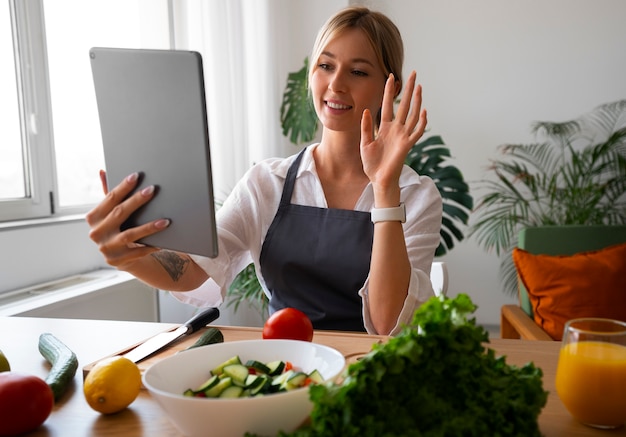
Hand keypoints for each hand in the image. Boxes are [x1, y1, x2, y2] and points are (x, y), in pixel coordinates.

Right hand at [85, 171, 168, 268]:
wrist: (120, 256)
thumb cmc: (117, 228)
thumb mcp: (110, 213)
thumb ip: (107, 194)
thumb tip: (102, 171)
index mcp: (93, 218)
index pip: (110, 198)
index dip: (123, 186)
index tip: (136, 176)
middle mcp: (97, 233)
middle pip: (119, 213)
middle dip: (136, 201)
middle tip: (152, 190)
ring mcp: (107, 248)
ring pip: (130, 234)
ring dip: (149, 227)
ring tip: (165, 221)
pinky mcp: (118, 260)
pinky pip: (139, 251)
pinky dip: (152, 245)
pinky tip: (164, 240)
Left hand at [360, 71, 426, 203]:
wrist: (378, 179)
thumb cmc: (372, 164)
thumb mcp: (365, 143)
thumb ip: (366, 127)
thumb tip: (365, 110)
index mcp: (385, 128)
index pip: (388, 105)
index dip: (389, 91)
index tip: (390, 77)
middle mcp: (396, 129)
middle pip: (403, 105)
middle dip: (408, 89)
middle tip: (413, 73)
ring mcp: (402, 136)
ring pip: (412, 114)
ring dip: (416, 101)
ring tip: (419, 86)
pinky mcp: (406, 145)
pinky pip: (416, 132)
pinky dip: (421, 122)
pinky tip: (423, 111)